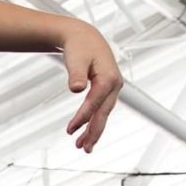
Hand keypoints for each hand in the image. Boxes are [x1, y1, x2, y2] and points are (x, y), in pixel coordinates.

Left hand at [61, 21, 122, 151]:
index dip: (83, 118)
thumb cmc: (79, 46)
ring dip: (94, 130)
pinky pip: (102, 109)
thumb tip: (77, 88)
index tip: (70, 130)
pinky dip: (95, 121)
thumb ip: (76, 74)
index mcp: (109, 77)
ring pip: (104, 113)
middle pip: (104, 113)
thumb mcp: (76, 58)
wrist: (83, 36)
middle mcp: (114, 84)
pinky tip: (87, 131)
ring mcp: (113, 88)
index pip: (95, 102)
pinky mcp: (107, 89)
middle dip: (94, 132)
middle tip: (84, 148)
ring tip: (83, 146)